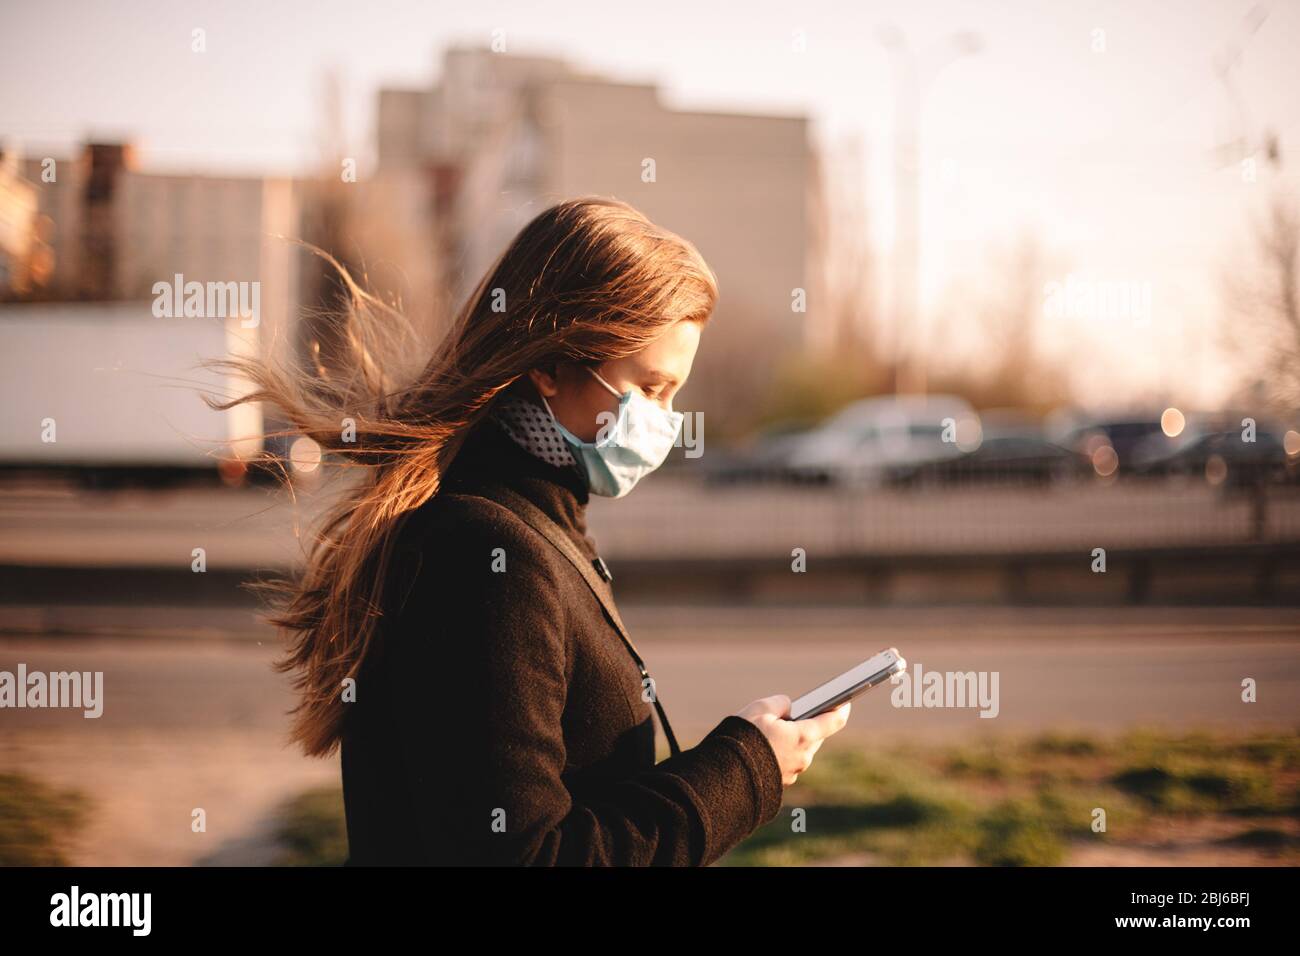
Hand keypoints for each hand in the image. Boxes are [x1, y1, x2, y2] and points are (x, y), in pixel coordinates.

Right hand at [734, 695, 850, 786]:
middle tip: (802, 712)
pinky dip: (784, 752)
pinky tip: (770, 746)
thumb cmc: (744, 737)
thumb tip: (788, 708)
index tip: (846, 701)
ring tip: (780, 727)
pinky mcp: (782, 782)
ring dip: (795, 739)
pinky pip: (789, 762)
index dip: (841, 709)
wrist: (724, 774)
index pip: (832, 721)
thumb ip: (781, 704)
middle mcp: (803, 757)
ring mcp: (794, 772)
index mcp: (803, 737)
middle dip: (810, 724)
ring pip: (802, 750)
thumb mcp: (760, 708)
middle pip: (816, 736)